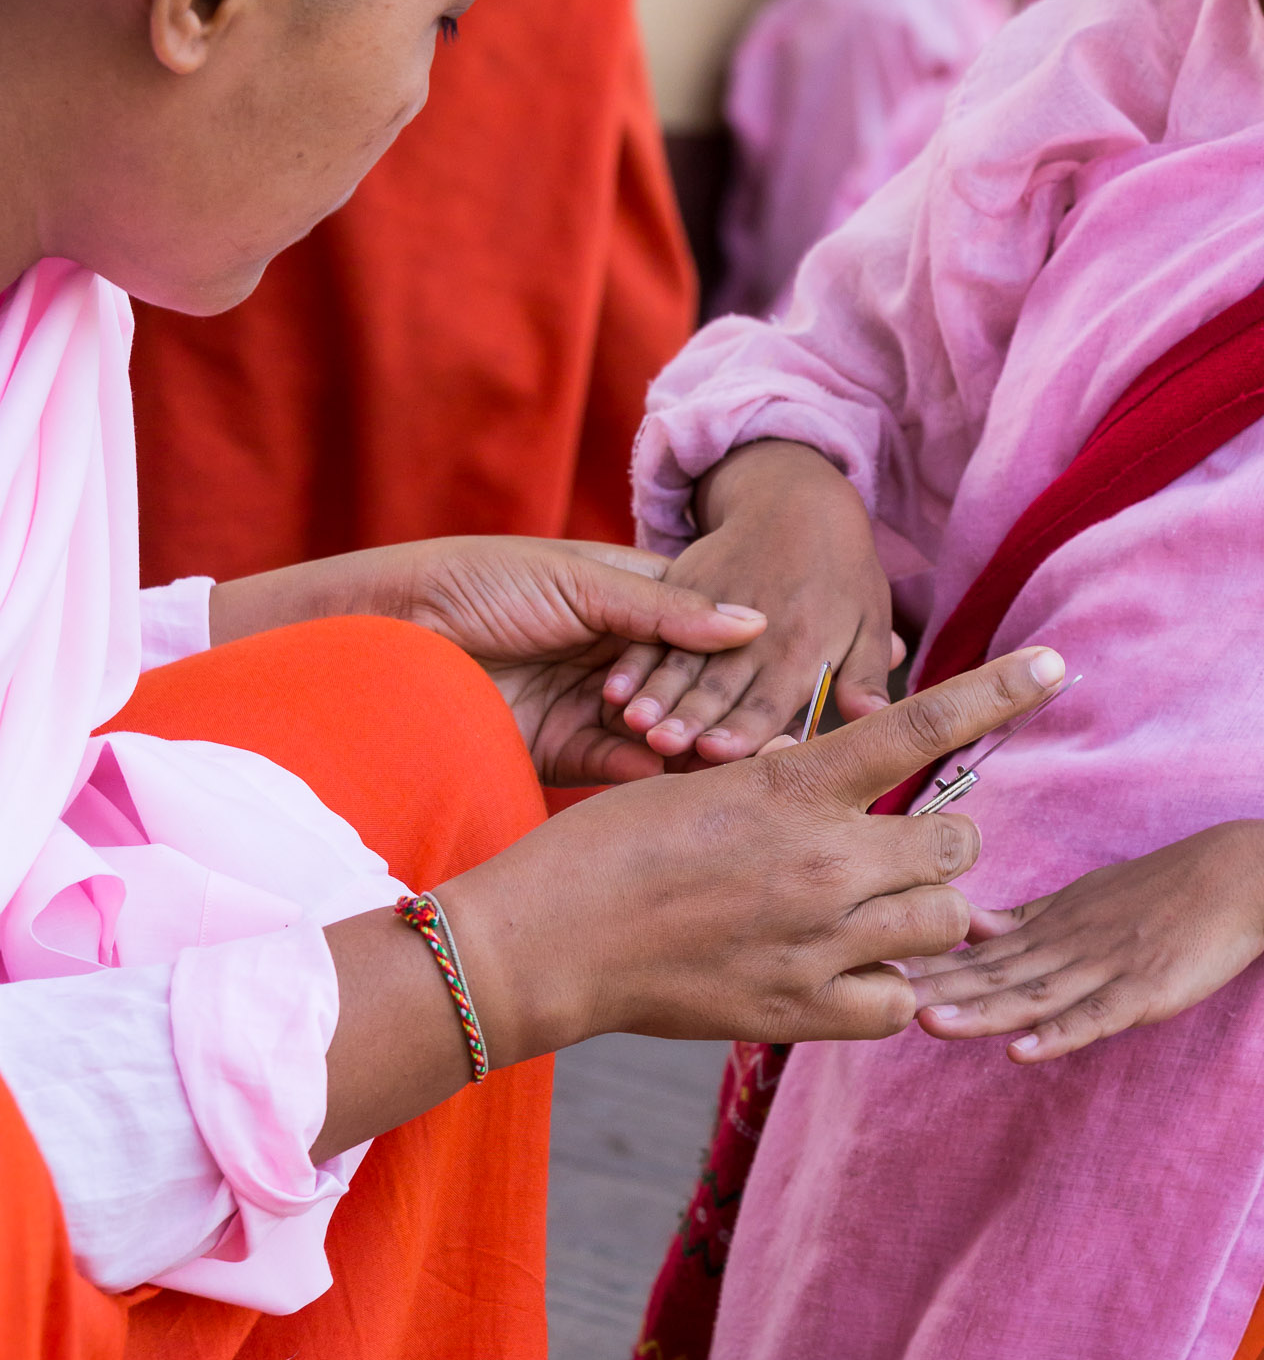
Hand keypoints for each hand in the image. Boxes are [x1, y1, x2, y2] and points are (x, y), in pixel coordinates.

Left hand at [209, 535, 767, 786]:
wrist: (383, 632)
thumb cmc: (474, 582)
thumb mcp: (573, 582)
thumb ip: (661, 609)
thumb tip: (752, 623)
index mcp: (629, 594)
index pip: (704, 623)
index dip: (739, 649)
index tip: (784, 670)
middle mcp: (620, 650)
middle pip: (692, 682)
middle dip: (724, 705)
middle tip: (767, 729)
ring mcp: (594, 702)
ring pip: (666, 728)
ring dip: (694, 743)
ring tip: (732, 758)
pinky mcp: (564, 749)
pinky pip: (623, 765)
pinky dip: (652, 774)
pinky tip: (683, 778)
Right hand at [315, 647, 1067, 1156]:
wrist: (544, 942)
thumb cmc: (606, 848)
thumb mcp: (697, 784)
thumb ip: (783, 785)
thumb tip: (830, 779)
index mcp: (793, 786)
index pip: (919, 724)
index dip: (999, 690)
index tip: (1058, 664)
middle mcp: (821, 861)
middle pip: (954, 845)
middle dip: (938, 846)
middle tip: (891, 854)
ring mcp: (818, 942)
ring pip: (944, 925)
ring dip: (924, 916)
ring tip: (871, 916)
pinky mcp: (800, 1012)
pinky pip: (900, 1004)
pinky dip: (891, 989)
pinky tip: (850, 974)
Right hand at [602, 440, 898, 765]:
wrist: (798, 499)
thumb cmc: (842, 571)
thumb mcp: (868, 620)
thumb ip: (865, 674)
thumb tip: (873, 718)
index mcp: (800, 650)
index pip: (768, 700)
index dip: (743, 729)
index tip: (716, 752)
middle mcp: (753, 636)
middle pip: (719, 687)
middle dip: (691, 718)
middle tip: (663, 745)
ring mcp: (714, 608)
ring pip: (681, 661)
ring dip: (658, 693)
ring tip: (632, 721)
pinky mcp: (685, 586)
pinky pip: (654, 627)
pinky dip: (634, 659)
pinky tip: (614, 684)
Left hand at [901, 822, 1263, 1063]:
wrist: (1237, 875)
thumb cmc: (1158, 892)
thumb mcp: (1079, 901)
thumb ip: (1021, 922)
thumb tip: (960, 926)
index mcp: (1046, 924)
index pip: (973, 950)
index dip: (922, 963)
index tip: (864, 969)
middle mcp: (1063, 944)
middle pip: (987, 973)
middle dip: (931, 988)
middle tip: (868, 995)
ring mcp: (1102, 968)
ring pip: (1030, 995)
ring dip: (978, 1013)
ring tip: (926, 1023)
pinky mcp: (1145, 992)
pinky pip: (1095, 1019)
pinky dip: (1059, 1036)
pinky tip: (1023, 1054)